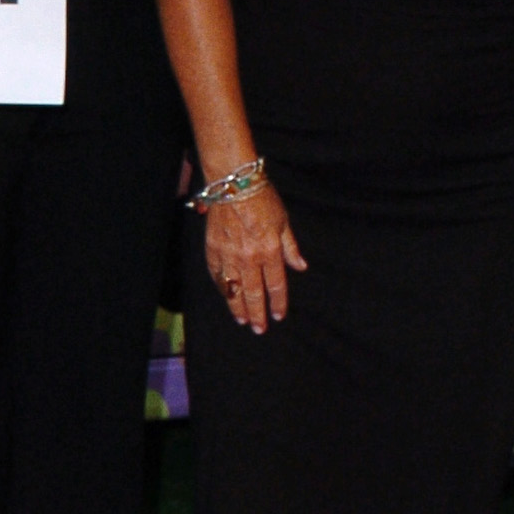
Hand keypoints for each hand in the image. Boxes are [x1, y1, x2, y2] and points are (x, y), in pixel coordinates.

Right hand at [203, 180, 306, 332]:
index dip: (278, 303)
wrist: (233, 184)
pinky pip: (217, 275)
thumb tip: (300, 267)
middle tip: (259, 329)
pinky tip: (226, 295)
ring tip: (242, 320)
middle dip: (257, 313)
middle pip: (253, 293)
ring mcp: (228, 255)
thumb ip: (290, 248)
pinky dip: (222, 288)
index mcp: (269, 251)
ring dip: (238, 307)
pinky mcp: (212, 250)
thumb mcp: (283, 222)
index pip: (276, 284)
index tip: (278, 316)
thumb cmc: (262, 199)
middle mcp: (249, 258)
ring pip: (233, 289)